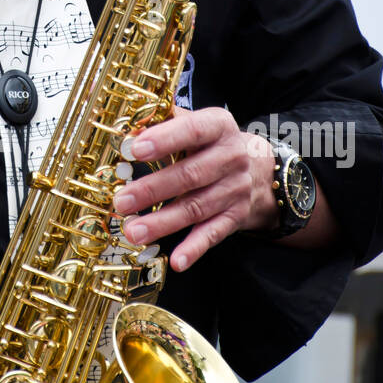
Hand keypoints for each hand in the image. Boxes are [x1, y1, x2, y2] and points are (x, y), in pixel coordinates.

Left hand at [112, 106, 279, 271]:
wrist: (260, 170)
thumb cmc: (211, 143)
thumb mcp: (197, 123)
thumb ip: (166, 121)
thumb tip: (130, 129)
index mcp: (219, 126)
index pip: (193, 130)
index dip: (165, 139)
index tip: (136, 149)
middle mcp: (231, 157)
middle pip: (190, 175)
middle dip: (153, 189)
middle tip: (122, 201)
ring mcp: (235, 189)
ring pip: (196, 208)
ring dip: (163, 222)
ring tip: (133, 231)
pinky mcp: (235, 217)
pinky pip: (213, 234)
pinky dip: (194, 248)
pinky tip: (176, 260)